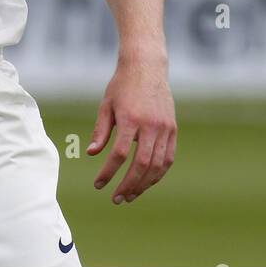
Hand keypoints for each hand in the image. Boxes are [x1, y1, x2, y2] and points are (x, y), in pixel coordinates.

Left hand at [87, 55, 176, 204]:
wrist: (146, 67)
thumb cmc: (122, 86)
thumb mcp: (106, 105)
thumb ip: (101, 131)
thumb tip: (92, 153)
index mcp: (130, 119)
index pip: (119, 154)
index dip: (109, 172)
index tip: (99, 185)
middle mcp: (151, 126)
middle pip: (141, 165)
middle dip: (128, 185)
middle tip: (116, 199)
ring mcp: (165, 129)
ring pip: (157, 166)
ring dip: (144, 184)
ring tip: (130, 195)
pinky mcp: (173, 130)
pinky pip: (168, 158)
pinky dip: (158, 173)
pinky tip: (146, 182)